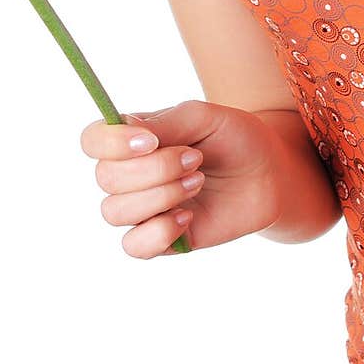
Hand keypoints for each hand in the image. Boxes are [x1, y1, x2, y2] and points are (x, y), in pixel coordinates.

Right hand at [80, 98, 285, 256]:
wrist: (270, 175)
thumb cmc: (236, 138)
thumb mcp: (204, 117)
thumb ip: (165, 123)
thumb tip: (126, 129)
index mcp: (134, 139)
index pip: (93, 140)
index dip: (111, 143)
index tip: (150, 140)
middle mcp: (131, 174)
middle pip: (105, 177)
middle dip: (154, 169)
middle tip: (195, 159)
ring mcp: (143, 208)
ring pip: (115, 211)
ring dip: (161, 196)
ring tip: (198, 182)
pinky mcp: (160, 240)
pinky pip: (134, 246)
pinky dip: (159, 232)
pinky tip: (189, 217)